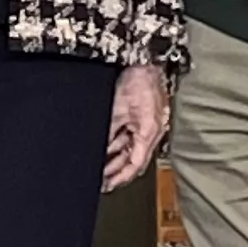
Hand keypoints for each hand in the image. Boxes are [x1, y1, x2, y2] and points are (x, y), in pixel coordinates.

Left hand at [103, 61, 169, 191]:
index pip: (135, 164)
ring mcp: (144, 124)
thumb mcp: (117, 112)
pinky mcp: (138, 116)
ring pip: (128, 148)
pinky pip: (126, 135)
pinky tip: (102, 147)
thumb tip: (101, 152)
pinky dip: (115, 142)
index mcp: (148, 132)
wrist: (141, 61)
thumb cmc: (137, 81)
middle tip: (101, 180)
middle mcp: (149, 131)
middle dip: (116, 170)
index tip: (108, 185)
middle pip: (132, 159)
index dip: (121, 177)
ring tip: (98, 166)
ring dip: (114, 157)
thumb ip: (111, 135)